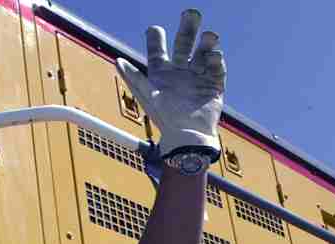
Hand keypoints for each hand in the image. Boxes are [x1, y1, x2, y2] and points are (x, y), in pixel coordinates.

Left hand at [116, 9, 225, 159]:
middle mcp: (179, 72)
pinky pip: (217, 69)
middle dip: (188, 29)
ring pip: (202, 54)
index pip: (158, 49)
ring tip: (210, 36)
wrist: (189, 138)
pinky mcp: (214, 86)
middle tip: (192, 14)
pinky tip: (215, 56)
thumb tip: (117, 61)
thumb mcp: (148, 96)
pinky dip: (217, 62)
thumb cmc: (165, 118)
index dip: (156, 38)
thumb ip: (134, 77)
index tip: (155, 30)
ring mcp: (197, 77)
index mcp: (162, 73)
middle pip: (184, 44)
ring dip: (206, 43)